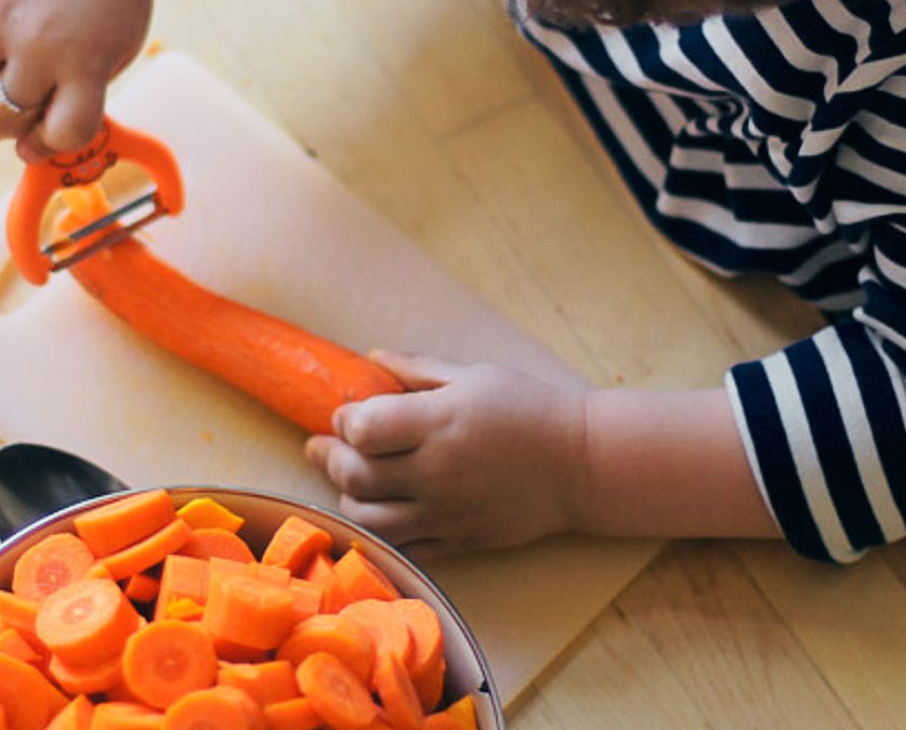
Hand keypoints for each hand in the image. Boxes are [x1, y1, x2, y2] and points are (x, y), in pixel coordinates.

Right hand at [0, 0, 177, 160]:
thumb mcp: (119, 43)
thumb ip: (82, 92)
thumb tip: (25, 145)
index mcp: (89, 63)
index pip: (62, 134)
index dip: (49, 140)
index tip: (45, 128)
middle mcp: (42, 43)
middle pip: (0, 116)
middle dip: (2, 116)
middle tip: (11, 89)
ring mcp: (2, 11)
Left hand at [304, 351, 588, 556]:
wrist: (581, 464)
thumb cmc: (528, 408)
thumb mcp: (474, 375)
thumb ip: (417, 369)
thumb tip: (370, 358)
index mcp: (441, 421)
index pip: (364, 429)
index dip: (345, 421)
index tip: (347, 414)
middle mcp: (439, 470)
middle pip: (357, 476)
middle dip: (330, 460)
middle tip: (324, 447)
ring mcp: (447, 511)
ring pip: (371, 520)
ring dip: (348, 500)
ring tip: (349, 482)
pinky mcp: (459, 540)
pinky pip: (405, 547)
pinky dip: (382, 533)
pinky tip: (380, 511)